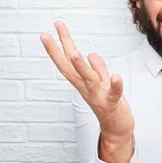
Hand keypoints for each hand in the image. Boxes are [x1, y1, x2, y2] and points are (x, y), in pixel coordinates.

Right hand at [40, 21, 133, 141]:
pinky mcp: (112, 103)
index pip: (67, 62)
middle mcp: (86, 88)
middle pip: (70, 67)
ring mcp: (98, 96)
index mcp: (83, 82)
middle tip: (45, 35)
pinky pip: (114, 93)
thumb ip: (98, 69)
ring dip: (81, 66)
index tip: (46, 33)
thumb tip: (90, 54)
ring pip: (88, 79)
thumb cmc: (109, 105)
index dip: (56, 48)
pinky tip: (116, 76)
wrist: (117, 129)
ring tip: (74, 52)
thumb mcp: (102, 83)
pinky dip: (115, 85)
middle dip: (57, 51)